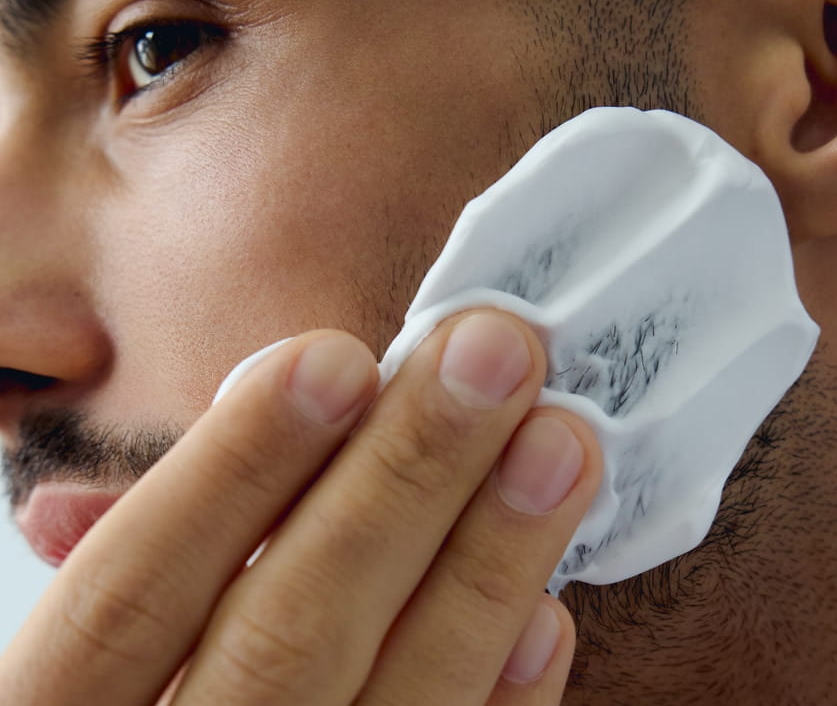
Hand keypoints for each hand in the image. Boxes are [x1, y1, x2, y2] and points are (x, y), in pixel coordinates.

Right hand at [0, 310, 601, 704]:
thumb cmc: (154, 699)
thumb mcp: (93, 664)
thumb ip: (130, 569)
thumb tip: (166, 441)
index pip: (125, 595)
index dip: (232, 469)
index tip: (337, 359)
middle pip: (285, 633)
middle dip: (401, 475)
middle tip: (490, 352)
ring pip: (399, 700)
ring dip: (486, 560)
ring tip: (558, 440)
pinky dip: (504, 698)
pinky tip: (547, 610)